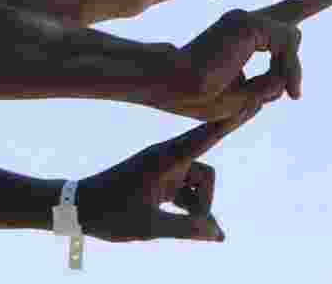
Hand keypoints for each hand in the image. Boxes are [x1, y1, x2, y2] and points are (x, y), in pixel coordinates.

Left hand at [76, 104, 261, 242]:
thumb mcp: (150, 226)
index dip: (232, 120)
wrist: (78, 206)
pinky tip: (184, 225)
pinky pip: (186, 191)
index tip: (253, 99)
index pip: (206, 136)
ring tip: (168, 222)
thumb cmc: (110, 214)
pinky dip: (188, 208)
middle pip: (206, 176)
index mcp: (164, 159)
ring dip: (193, 208)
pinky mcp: (160, 178)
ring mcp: (163, 168)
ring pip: (197, 186)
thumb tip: (219, 233)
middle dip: (203, 203)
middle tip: (184, 225)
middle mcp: (166, 158)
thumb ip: (187, 228)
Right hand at [157, 0, 331, 120]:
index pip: (279, 18)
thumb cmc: (196, 95)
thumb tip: (288, 78)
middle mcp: (243, 22)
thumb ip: (268, 85)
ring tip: (292, 93)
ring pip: (292, 39)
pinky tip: (277, 82)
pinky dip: (287, 66)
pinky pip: (287, 44)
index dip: (310, 3)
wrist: (171, 85)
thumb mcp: (242, 97)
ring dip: (293, 70)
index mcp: (241, 36)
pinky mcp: (248, 24)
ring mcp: (244, 19)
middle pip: (293, 11)